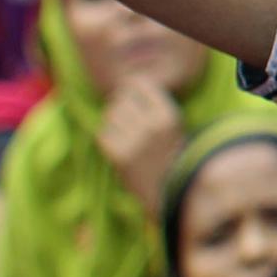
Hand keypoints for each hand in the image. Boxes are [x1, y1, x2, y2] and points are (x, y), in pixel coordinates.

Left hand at [98, 78, 183, 213]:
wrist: (172, 192)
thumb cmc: (172, 155)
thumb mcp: (174, 125)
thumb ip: (153, 105)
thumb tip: (123, 86)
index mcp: (168, 115)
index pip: (138, 84)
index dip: (130, 89)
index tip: (131, 98)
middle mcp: (151, 125)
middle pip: (120, 100)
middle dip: (119, 107)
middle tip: (126, 120)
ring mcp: (134, 140)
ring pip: (109, 116)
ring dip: (112, 123)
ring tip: (123, 134)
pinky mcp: (119, 156)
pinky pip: (103, 134)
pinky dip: (107, 138)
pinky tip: (118, 146)